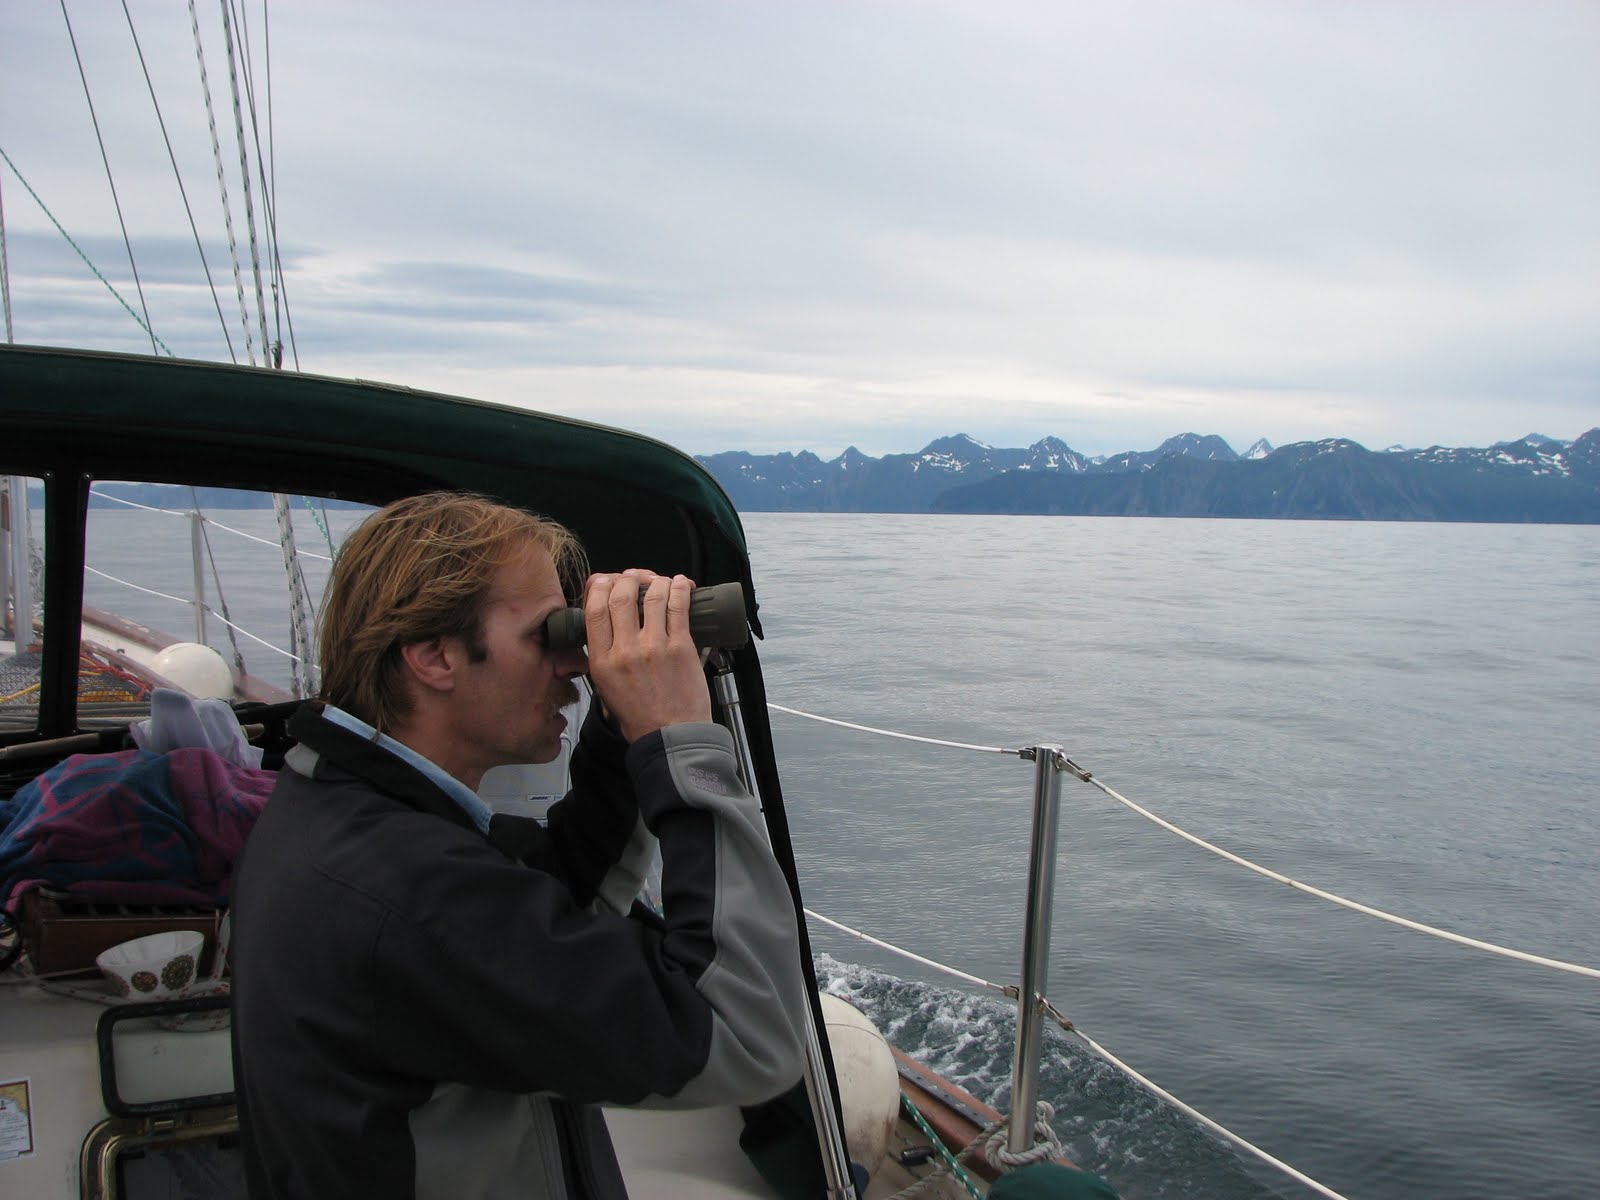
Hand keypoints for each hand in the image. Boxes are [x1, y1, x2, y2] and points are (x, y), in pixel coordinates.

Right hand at [583, 571, 711, 740]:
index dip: (599, 586)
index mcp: (602, 661)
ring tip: (659, 581)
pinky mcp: (681, 647)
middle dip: (627, 579)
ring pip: (652, 596)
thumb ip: (604, 655)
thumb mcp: (606, 688)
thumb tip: (608, 623)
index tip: (606, 580)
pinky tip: (679, 584)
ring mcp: (654, 647)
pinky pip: (678, 607)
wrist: (671, 737)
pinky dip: (679, 589)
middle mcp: (625, 650)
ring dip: (655, 581)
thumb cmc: (641, 717)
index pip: (595, 609)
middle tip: (633, 579)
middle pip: (621, 596)